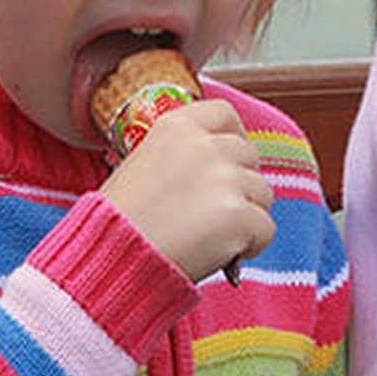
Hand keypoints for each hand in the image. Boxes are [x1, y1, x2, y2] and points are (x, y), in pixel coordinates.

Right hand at [99, 99, 274, 283]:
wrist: (110, 262)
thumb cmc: (119, 223)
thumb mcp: (142, 165)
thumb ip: (181, 156)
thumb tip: (215, 167)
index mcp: (177, 126)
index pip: (224, 114)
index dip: (232, 137)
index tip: (227, 161)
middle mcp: (205, 146)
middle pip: (249, 157)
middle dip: (239, 184)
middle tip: (212, 213)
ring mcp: (225, 179)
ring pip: (263, 193)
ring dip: (247, 216)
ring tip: (211, 236)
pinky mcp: (239, 215)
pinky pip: (266, 229)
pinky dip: (250, 246)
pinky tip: (221, 255)